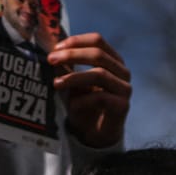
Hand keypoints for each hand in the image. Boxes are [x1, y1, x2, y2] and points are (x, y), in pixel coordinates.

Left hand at [47, 32, 130, 148]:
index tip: (56, 48)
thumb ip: (65, 67)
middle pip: (98, 54)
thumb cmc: (85, 105)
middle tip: (51, 60)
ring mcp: (124, 88)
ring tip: (56, 83)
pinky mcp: (122, 106)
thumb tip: (51, 52)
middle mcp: (122, 71)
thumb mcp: (72, 82)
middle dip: (72, 55)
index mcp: (112, 60)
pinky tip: (72, 106)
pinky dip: (83, 100)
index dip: (76, 41)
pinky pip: (101, 98)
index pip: (97, 41)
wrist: (95, 134)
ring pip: (99, 74)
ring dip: (74, 77)